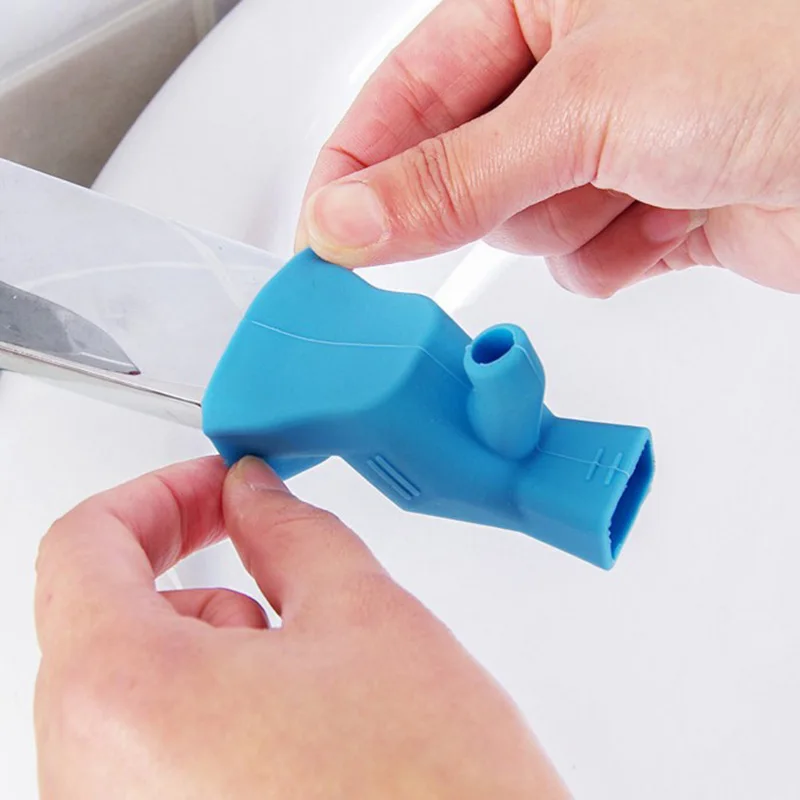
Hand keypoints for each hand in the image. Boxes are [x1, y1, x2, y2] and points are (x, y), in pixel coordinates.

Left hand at [34, 457, 568, 798]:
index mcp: (125, 697)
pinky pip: (138, 750)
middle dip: (183, 566)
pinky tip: (279, 719)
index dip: (156, 494)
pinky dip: (196, 706)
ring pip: (121, 686)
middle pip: (96, 618)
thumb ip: (291, 531)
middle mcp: (87, 776)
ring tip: (289, 659)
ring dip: (197, 642)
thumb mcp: (364, 615)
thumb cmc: (427, 794)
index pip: (84, 546)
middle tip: (250, 544)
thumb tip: (254, 494)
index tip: (209, 488)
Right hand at [296, 0, 799, 295]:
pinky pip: (584, 260)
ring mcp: (610, 148)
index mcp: (538, 0)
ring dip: (570, 223)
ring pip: (523, 227)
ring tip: (639, 184)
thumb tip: (347, 223)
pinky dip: (618, 253)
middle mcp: (571, 74)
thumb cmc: (786, 50)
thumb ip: (453, 175)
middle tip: (540, 188)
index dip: (355, 169)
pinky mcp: (650, 212)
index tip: (320, 241)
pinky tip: (672, 214)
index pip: (404, 94)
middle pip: (462, 170)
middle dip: (492, 197)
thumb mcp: (585, 102)